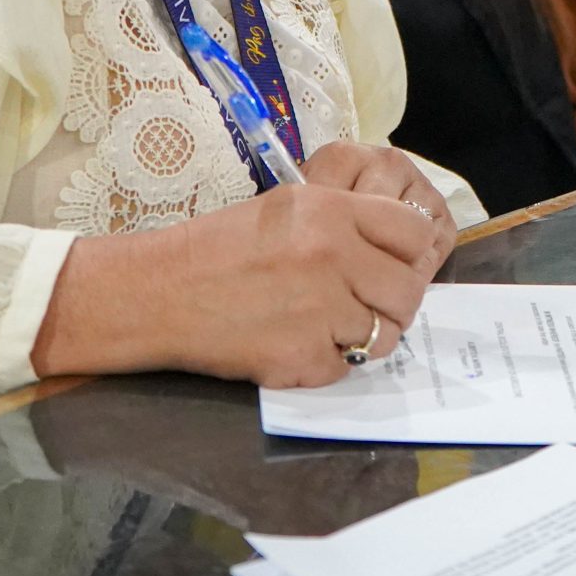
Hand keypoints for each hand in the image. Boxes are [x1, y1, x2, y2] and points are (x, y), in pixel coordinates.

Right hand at [37, 146, 448, 386]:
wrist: (160, 292)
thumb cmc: (220, 246)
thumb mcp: (289, 209)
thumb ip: (348, 222)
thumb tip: (400, 249)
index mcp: (331, 211)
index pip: (415, 231)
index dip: (410, 251)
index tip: (394, 262)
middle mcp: (333, 257)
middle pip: (408, 290)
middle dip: (394, 301)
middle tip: (367, 302)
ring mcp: (320, 311)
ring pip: (383, 334)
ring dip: (364, 335)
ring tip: (331, 325)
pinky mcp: (303, 357)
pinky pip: (346, 367)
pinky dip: (328, 361)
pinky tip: (299, 343)